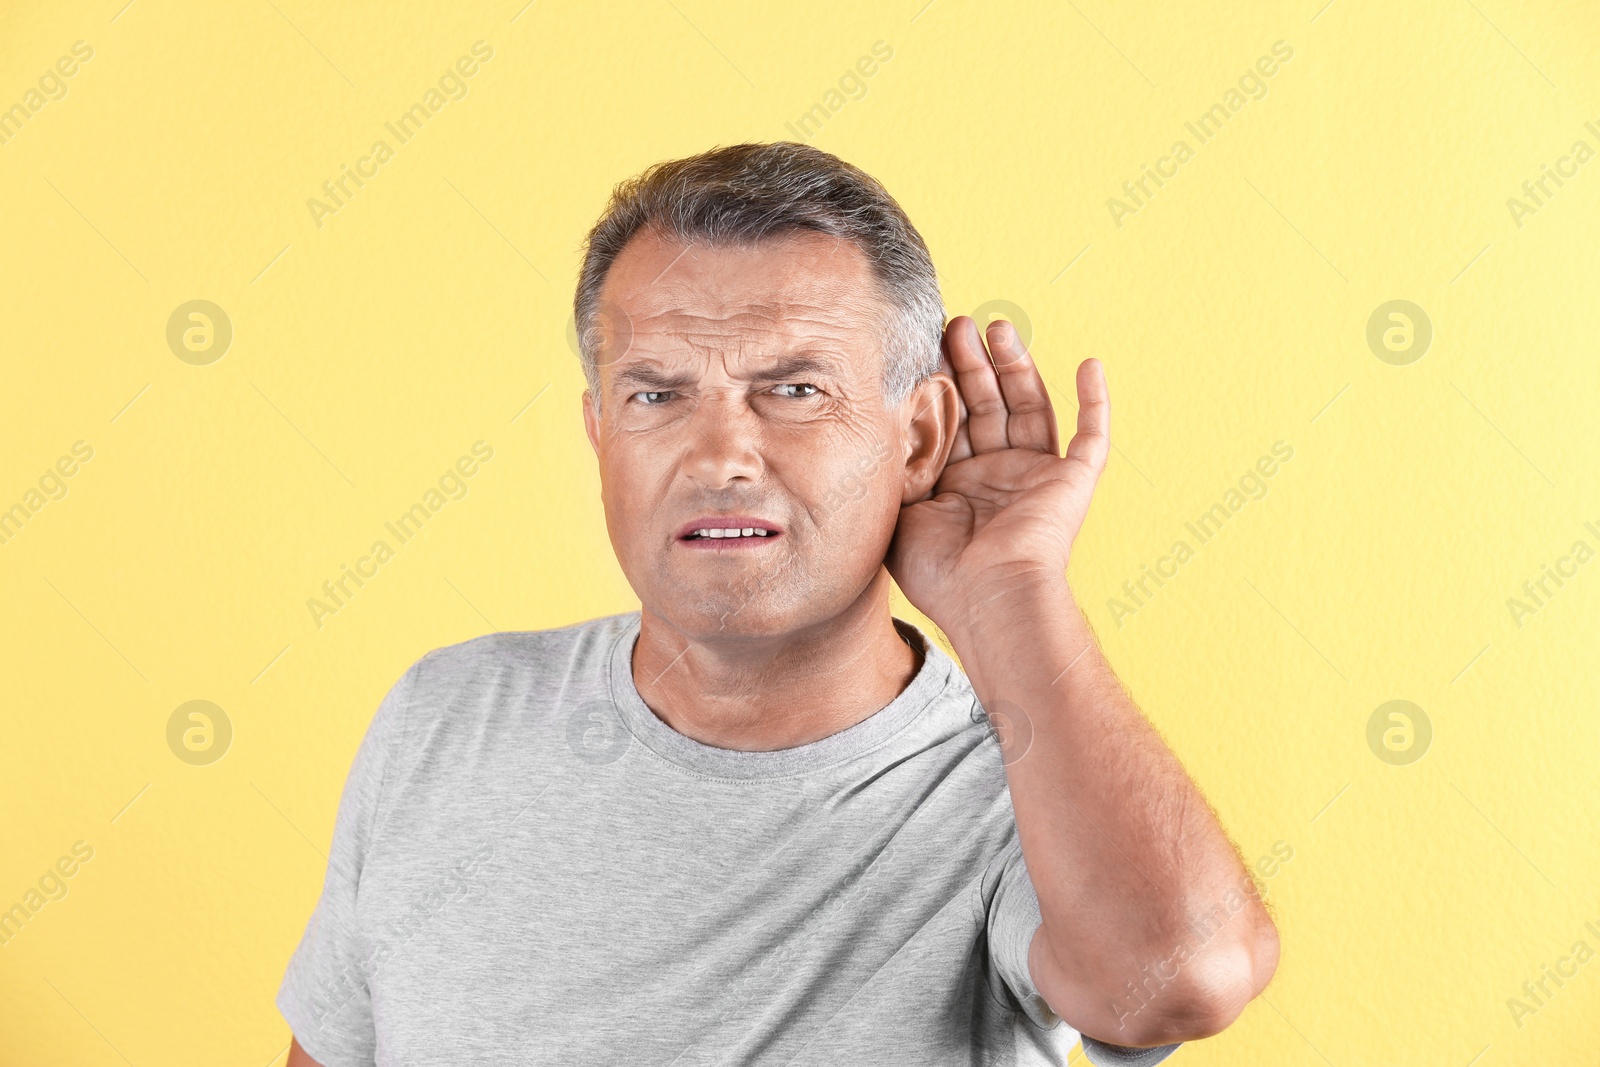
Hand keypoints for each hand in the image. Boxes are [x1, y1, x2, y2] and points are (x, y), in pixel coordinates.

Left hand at [885, 316, 1109, 632]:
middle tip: (957, 324)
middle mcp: (997, 477)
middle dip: (973, 363)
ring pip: (1030, 407)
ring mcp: (1036, 478)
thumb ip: (895, 469)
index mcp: (957, 486)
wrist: (986, 598)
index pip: (952, 420)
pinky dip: (1095, 402)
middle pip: (988, 405)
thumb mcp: (899, 511)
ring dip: (1018, 367)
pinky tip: (1089, 364)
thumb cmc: (938, 570)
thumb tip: (880, 424)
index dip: (943, 383)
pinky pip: (1092, 437)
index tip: (927, 345)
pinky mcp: (1071, 484)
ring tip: (999, 328)